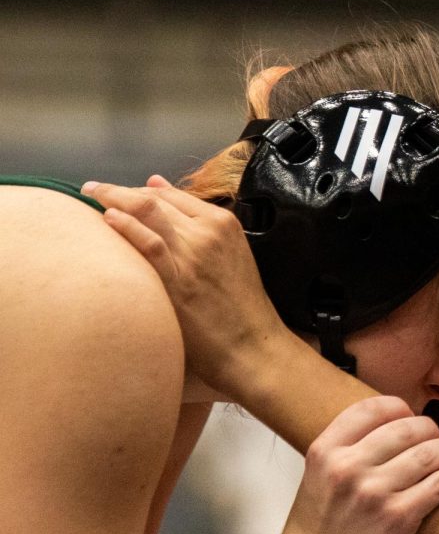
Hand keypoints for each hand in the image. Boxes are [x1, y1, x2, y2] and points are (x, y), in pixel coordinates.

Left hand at [81, 175, 283, 398]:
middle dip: (121, 190)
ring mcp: (193, 254)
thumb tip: (160, 188)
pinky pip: (148, 243)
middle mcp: (209, 231)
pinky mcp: (179, 279)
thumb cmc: (240, 306)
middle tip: (94, 190)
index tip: (119, 193)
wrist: (252, 344)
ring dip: (114, 198)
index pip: (173, 194)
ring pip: (149, 211)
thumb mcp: (230, 254)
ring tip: (90, 195)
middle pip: (156, 198)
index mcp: (224, 223)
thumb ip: (200, 226)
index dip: (140, 189)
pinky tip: (108, 219)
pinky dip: (127, 227)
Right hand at [278, 398, 438, 533]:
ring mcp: (374, 491)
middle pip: (408, 427)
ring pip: (430, 452)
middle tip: (434, 441)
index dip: (400, 408)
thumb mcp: (319, 473)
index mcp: (326, 450)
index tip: (409, 418)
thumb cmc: (318, 526)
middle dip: (429, 430)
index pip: (374, 407)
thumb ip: (348, 446)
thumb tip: (392, 421)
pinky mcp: (398, 516)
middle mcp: (349, 466)